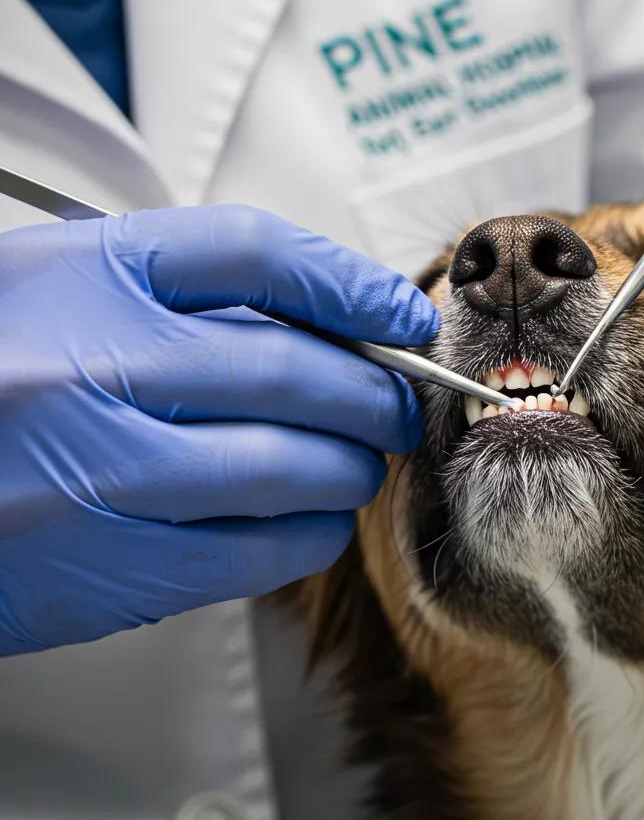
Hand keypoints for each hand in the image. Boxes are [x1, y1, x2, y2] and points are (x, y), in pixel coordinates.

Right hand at [0, 205, 437, 653]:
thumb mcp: (65, 289)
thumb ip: (187, 296)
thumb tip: (333, 327)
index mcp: (86, 274)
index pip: (262, 254)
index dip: (354, 284)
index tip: (402, 314)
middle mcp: (94, 364)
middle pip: (298, 368)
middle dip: (377, 391)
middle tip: (397, 403)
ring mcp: (102, 470)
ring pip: (294, 465)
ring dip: (353, 465)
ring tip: (358, 460)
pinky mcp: (113, 565)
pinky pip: (260, 548)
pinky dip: (313, 530)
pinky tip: (315, 517)